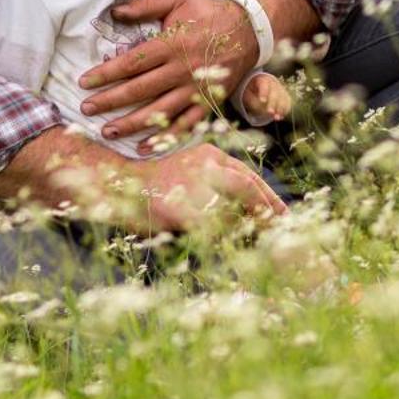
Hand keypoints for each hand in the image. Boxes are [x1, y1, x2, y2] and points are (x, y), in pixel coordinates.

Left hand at [79, 0, 262, 150]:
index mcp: (172, 44)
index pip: (131, 63)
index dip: (105, 74)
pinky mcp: (207, 102)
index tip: (84, 82)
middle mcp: (182, 70)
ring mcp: (195, 89)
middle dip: (109, 101)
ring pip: (159, 111)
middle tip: (86, 109)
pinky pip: (185, 124)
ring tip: (107, 131)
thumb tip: (114, 12)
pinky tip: (145, 146)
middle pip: (139, 90)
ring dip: (131, 124)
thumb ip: (145, 4)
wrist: (248, 30)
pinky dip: (165, 137)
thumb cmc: (206, 12)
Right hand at [132, 142, 285, 234]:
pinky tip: (213, 243)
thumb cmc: (156, 185)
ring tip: (243, 241)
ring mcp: (191, 186)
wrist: (114, 184)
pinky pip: (208, 231)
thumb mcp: (190, 173)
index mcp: (209, 155)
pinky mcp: (179, 209)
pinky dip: (215, 239)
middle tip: (279, 227)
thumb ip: (217, 185)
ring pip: (228, 213)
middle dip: (265, 209)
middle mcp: (204, 165)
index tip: (284, 214)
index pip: (248, 175)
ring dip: (237, 230)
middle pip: (246, 187)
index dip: (269, 196)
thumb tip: (252, 212)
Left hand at [239, 73, 293, 123]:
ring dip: (280, 109)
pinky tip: (281, 117)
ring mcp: (281, 89)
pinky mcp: (285, 95)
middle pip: (275, 93)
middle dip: (273, 103)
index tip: (262, 101)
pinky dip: (285, 110)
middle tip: (270, 112)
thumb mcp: (248, 94)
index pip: (264, 85)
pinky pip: (287, 102)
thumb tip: (260, 105)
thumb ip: (252, 99)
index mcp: (262, 80)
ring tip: (276, 118)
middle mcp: (274, 83)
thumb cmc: (252, 91)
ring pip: (283, 98)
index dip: (263, 92)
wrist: (261, 86)